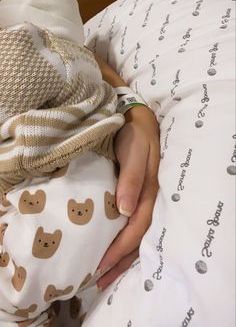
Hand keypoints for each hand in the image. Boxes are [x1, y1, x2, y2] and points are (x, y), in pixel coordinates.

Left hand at [97, 105, 159, 289]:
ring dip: (122, 256)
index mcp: (148, 192)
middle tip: (101, 280)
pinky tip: (112, 249)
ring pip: (135, 234)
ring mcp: (142, 199)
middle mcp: (147, 200)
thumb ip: (131, 178)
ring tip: (105, 274)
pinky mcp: (134, 195)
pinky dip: (122, 241)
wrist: (136, 121)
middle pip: (138, 238)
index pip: (136, 227)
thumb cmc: (133, 136)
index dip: (120, 247)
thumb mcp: (134, 152)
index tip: (101, 264)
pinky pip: (131, 224)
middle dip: (120, 260)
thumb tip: (125, 211)